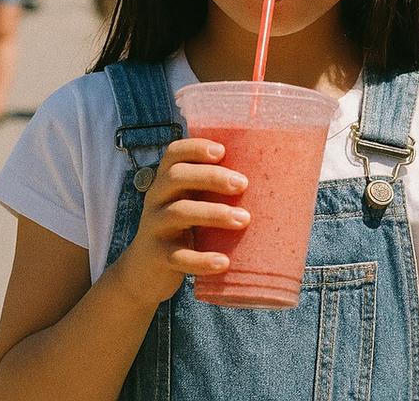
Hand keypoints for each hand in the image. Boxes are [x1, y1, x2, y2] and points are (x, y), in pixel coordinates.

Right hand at [112, 138, 249, 308]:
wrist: (144, 271)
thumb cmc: (181, 230)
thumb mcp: (190, 204)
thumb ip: (213, 192)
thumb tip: (274, 181)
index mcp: (166, 181)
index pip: (173, 154)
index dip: (195, 148)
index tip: (222, 151)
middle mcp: (155, 198)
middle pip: (176, 177)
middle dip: (211, 177)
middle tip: (243, 184)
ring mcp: (154, 226)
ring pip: (179, 213)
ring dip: (214, 213)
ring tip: (243, 220)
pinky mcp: (157, 256)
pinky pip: (178, 257)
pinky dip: (202, 260)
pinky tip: (223, 262)